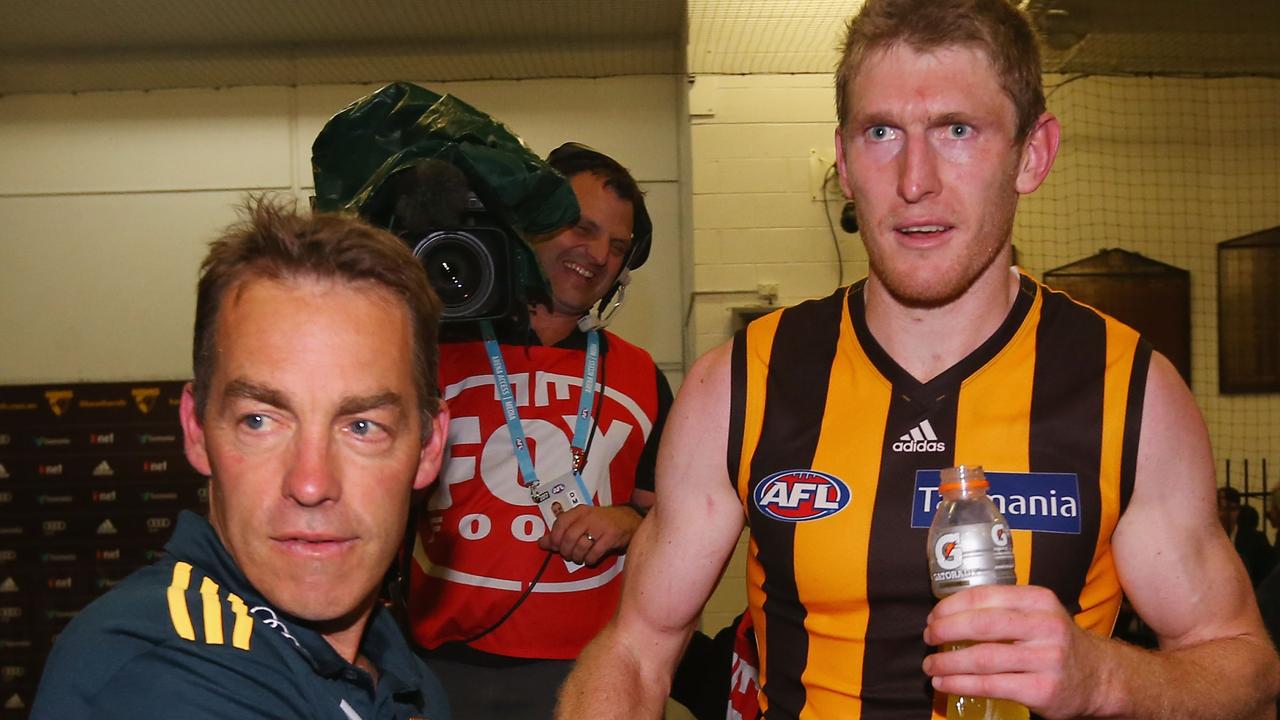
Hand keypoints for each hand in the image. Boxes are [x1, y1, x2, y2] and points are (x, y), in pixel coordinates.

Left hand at [537, 504, 643, 564]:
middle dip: (566, 551)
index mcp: (579, 511)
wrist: (628, 520)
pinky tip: (590, 558)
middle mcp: (589, 517)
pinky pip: (594, 553)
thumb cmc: (601, 523)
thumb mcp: (581, 523)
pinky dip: (589, 559)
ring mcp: (601, 526)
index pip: (560, 522)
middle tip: (569, 555)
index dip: (555, 538)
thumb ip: (561, 532)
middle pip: (569, 537)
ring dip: (577, 557)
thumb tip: (541, 542)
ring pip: (581, 546)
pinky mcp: (611, 537)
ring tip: (580, 558)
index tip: (556, 547)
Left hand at [922, 584, 1109, 719]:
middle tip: (928, 637)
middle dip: (945, 630)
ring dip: (948, 662)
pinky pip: (991, 686)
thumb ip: (1003, 609)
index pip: (984, 596)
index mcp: (1039, 600)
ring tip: (931, 664)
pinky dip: (961, 684)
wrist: (1100, 678)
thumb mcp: (1039, 614)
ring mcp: (1046, 659)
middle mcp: (1045, 626)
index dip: (951, 606)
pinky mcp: (1042, 690)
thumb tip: (948, 614)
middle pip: (982, 624)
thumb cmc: (1056, 642)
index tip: (933, 616)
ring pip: (983, 658)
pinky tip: (945, 682)